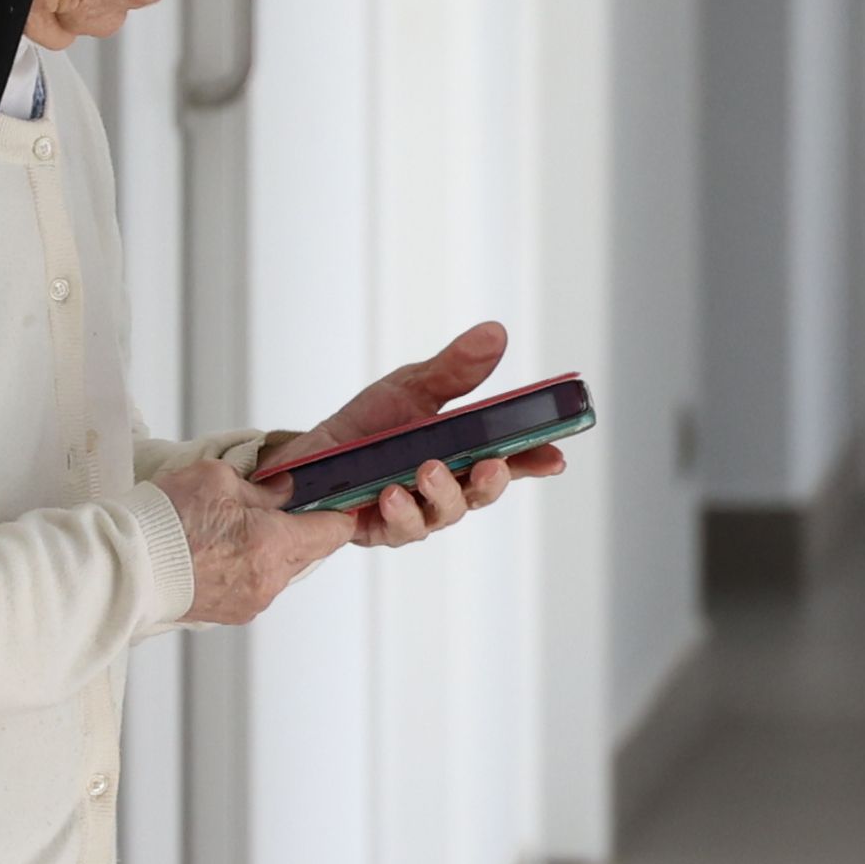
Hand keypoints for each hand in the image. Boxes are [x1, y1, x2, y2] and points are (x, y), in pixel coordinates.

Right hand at [156, 459, 355, 626]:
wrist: (122, 568)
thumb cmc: (162, 522)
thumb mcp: (218, 479)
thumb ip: (263, 487)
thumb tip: (286, 491)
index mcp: (272, 544)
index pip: (333, 531)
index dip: (337, 509)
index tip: (336, 496)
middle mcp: (268, 581)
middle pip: (309, 551)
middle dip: (300, 526)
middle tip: (275, 502)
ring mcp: (250, 601)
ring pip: (281, 569)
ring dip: (270, 547)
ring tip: (236, 526)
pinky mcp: (229, 613)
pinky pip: (257, 584)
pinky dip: (248, 566)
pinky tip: (222, 549)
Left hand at [253, 320, 570, 549]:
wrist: (307, 455)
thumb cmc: (368, 424)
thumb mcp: (412, 386)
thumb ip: (456, 368)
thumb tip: (496, 333)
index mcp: (462, 452)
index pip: (510, 458)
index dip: (536, 460)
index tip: (557, 456)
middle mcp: (446, 487)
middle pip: (483, 491)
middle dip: (493, 480)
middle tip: (492, 464)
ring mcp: (417, 511)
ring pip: (444, 513)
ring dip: (442, 493)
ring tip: (428, 471)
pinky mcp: (381, 530)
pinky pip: (399, 528)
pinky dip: (400, 511)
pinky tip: (390, 495)